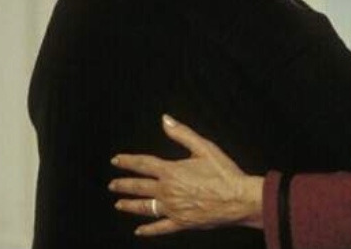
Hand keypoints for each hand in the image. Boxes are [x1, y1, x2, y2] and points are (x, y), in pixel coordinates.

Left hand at [109, 114, 263, 235]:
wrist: (237, 199)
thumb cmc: (223, 172)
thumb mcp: (204, 147)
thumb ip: (182, 133)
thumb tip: (165, 119)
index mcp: (171, 171)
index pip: (143, 164)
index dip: (128, 161)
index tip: (116, 160)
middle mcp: (167, 191)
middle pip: (139, 187)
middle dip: (124, 184)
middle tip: (112, 184)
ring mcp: (172, 209)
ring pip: (145, 208)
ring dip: (130, 205)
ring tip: (119, 204)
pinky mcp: (181, 223)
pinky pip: (159, 228)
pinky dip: (148, 230)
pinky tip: (139, 230)